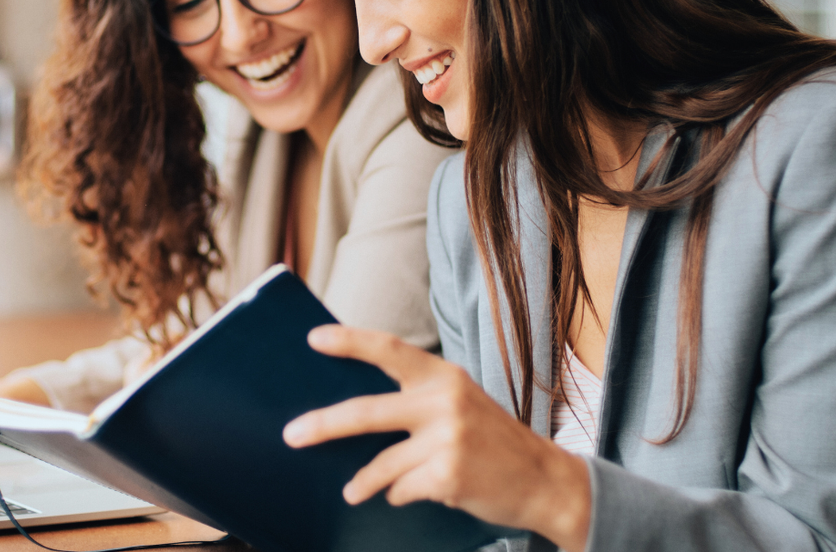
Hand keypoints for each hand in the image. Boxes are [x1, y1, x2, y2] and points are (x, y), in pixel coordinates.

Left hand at [282, 325, 592, 550]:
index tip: (314, 339)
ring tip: (352, 491)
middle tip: (292, 435)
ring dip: (362, 482)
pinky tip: (412, 494)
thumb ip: (418, 400)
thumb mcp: (461, 403)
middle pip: (367, 412)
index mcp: (444, 376)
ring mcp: (447, 439)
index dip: (349, 342)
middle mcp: (444, 401)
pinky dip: (400, 495)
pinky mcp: (448, 475)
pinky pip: (402, 489)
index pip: (389, 349)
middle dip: (323, 424)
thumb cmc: (492, 441)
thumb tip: (354, 413)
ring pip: (382, 464)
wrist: (544, 480)